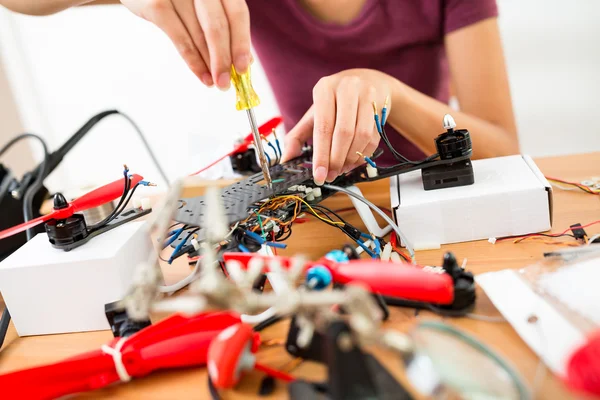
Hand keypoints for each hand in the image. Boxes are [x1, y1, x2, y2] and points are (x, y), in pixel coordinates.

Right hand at [121, 0, 250, 88]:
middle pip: (219, 26)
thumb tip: (246, 61)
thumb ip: (224, 26)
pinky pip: (181, 39)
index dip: (242, 43)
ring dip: (209, 64)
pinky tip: (202, 76)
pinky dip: (193, 62)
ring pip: (200, 36)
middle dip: (224, 59)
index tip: (244, 68)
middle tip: (226, 83)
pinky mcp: (157, 4)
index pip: (237, 13)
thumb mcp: (203, 6)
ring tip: (215, 83)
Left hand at [281, 69, 391, 185]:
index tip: (319, 174)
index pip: (323, 127)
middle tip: (330, 175)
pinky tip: (353, 161)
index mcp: (325, 88)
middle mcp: (347, 88)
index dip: (321, 155)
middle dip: (336, 159)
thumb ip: (297, 136)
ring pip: (361, 136)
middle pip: (343, 132)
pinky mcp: (381, 106)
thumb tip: (285, 159)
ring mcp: (367, 95)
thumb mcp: (314, 113)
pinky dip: (363, 154)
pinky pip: (373, 137)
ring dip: (350, 158)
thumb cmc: (336, 102)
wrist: (368, 82)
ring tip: (341, 169)